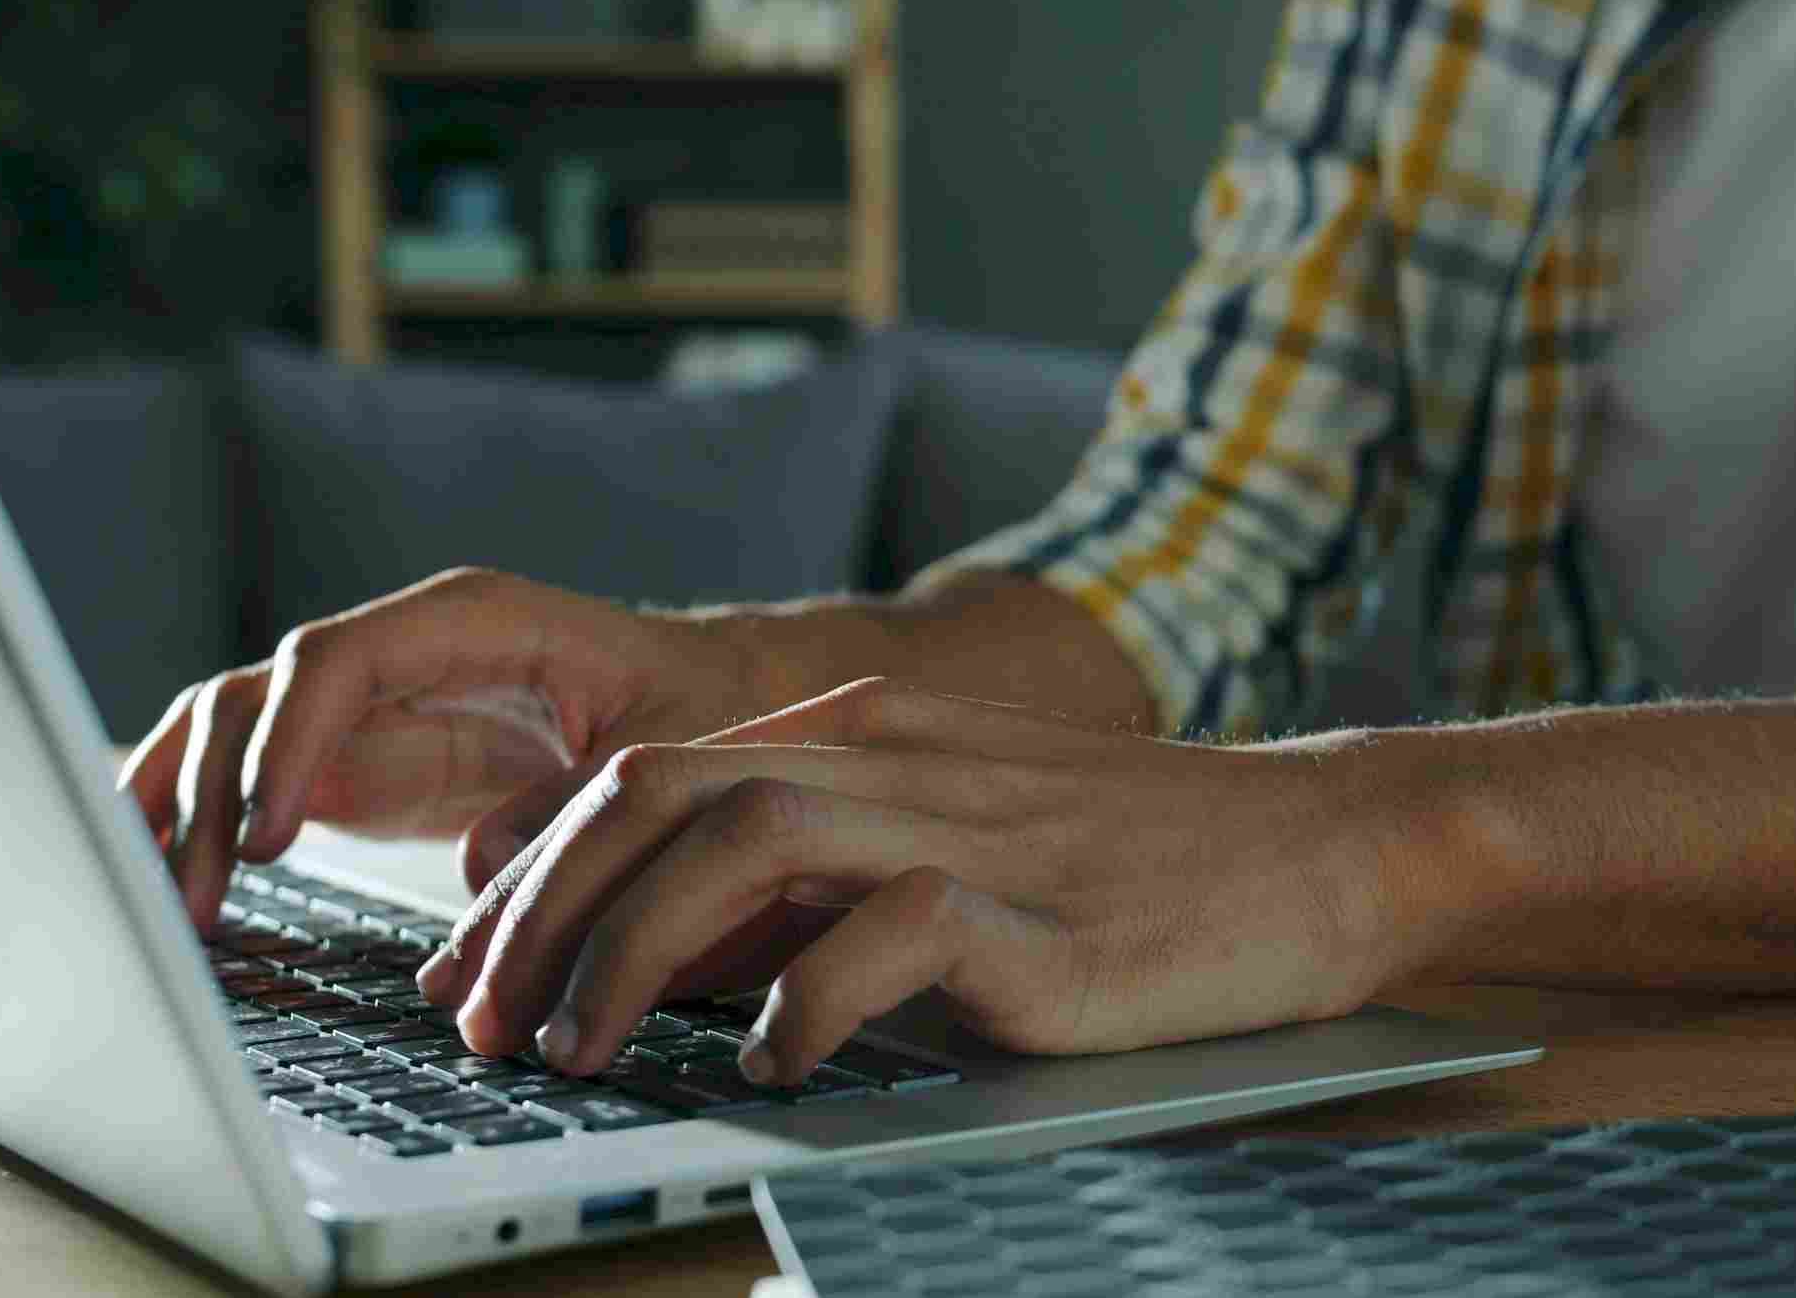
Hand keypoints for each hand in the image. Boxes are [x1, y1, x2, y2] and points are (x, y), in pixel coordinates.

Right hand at [119, 567, 823, 930]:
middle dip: (209, 790)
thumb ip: (578, 798)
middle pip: (261, 693)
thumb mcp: (664, 748)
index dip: (287, 743)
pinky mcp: (364, 760)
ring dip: (183, 810)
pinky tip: (174, 889)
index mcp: (472, 621)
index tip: (266, 837)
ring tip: (173, 914)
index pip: (338, 660)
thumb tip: (484, 865)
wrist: (721, 698)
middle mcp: (405, 649)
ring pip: (236, 731)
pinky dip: (202, 823)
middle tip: (196, 902)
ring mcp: (374, 703)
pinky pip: (257, 777)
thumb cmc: (700, 708)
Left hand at [415, 679, 1464, 1083]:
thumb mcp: (948, 845)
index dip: (535, 877)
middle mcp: (896, 757)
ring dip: (630, 948)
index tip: (475, 974)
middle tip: (484, 1023)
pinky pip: (888, 933)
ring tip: (580, 1050)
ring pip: (740, 837)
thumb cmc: (1138, 863)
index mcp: (867, 731)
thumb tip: (668, 961)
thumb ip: (812, 884)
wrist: (1320, 846)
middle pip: (659, 793)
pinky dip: (803, 999)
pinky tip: (773, 1064)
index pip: (648, 778)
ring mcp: (967, 824)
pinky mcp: (1039, 914)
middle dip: (541, 911)